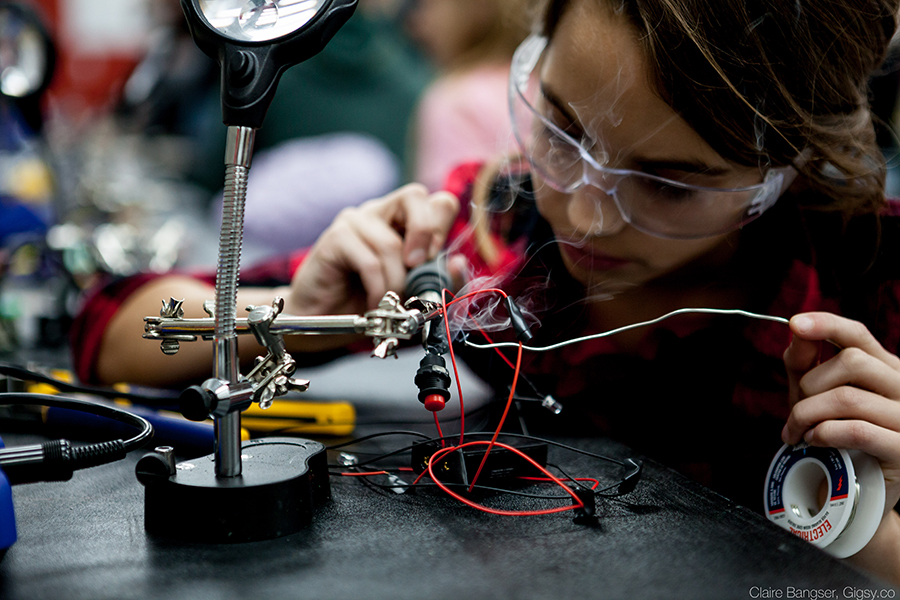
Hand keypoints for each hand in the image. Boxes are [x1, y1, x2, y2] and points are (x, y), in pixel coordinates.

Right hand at [285, 183, 460, 316]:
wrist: (322, 320)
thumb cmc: (369, 302)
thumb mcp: (413, 294)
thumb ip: (439, 281)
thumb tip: (458, 263)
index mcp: (404, 220)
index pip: (437, 202)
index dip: (442, 230)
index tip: (433, 261)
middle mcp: (380, 213)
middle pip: (415, 194)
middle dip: (425, 232)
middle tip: (416, 267)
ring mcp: (355, 221)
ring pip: (391, 243)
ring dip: (396, 282)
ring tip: (388, 302)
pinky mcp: (335, 238)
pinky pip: (369, 261)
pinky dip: (377, 288)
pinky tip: (373, 303)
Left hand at [781, 312, 899, 528]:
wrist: (854, 491)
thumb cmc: (834, 437)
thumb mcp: (813, 395)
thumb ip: (805, 363)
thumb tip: (798, 331)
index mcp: (883, 368)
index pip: (858, 334)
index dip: (826, 324)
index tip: (796, 323)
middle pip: (851, 362)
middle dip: (809, 386)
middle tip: (795, 414)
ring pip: (848, 397)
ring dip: (807, 415)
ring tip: (796, 432)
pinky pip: (856, 430)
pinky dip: (823, 433)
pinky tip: (813, 441)